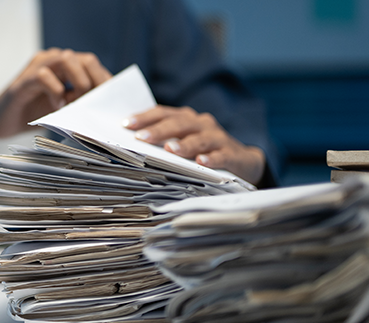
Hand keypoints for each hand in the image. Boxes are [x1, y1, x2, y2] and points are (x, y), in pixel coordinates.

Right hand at [0, 48, 111, 156]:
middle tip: (93, 103)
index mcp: (63, 66)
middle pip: (84, 59)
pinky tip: (56, 106)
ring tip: (75, 103)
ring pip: (66, 59)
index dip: (104, 81)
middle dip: (95, 81)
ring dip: (78, 82)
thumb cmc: (30, 114)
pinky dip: (55, 92)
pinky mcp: (23, 80)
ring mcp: (36, 67)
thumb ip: (79, 101)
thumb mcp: (61, 108)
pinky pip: (44, 76)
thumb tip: (103, 106)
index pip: (92, 64)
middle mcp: (51, 61)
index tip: (109, 101)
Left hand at [123, 105, 264, 184]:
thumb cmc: (203, 149)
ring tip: (169, 149)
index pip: (163, 113)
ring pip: (199, 139)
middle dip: (158, 130)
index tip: (126, 124)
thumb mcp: (184, 140)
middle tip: (141, 137)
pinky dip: (211, 158)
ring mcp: (217, 138)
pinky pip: (221, 155)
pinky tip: (201, 162)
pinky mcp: (231, 154)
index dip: (145, 117)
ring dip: (184, 144)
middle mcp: (201, 124)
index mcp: (186, 118)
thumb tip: (132, 143)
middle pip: (178, 124)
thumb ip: (163, 138)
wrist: (242, 160)